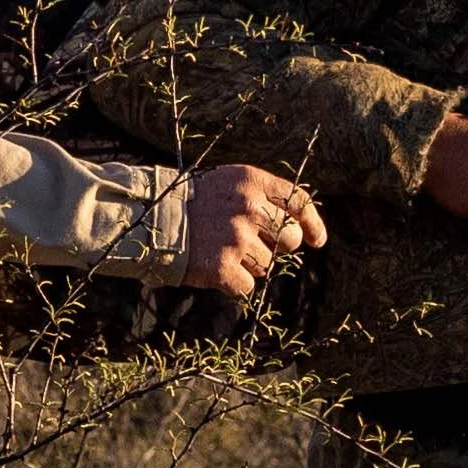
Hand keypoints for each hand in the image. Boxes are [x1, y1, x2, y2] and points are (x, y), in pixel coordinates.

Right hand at [175, 164, 322, 301]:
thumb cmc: (192, 203)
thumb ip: (263, 198)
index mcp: (252, 182)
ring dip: (250, 264)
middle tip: (249, 243)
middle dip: (276, 246)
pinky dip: (233, 282)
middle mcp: (249, 207)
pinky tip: (214, 267)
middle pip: (289, 239)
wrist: (150, 221)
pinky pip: (247, 285)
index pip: (298, 202)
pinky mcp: (224, 266)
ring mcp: (237, 238)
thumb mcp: (229, 184)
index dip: (312, 224)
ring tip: (221, 251)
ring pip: (267, 265)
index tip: (316, 240)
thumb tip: (298, 229)